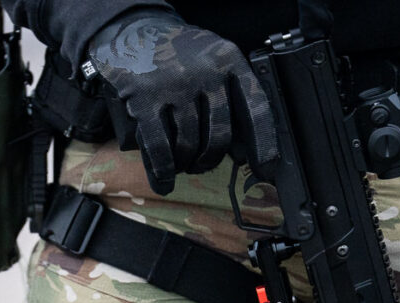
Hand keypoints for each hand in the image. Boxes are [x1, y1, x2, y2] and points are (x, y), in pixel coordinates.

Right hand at [87, 11, 278, 194]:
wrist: (134, 28)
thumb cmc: (180, 54)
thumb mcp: (212, 60)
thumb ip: (229, 96)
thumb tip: (243, 152)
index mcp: (229, 60)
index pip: (257, 108)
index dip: (265, 143)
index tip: (265, 169)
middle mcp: (206, 71)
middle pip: (219, 136)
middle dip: (210, 160)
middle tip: (201, 165)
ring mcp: (174, 84)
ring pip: (189, 144)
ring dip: (185, 163)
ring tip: (181, 163)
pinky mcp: (144, 97)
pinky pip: (160, 145)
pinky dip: (163, 168)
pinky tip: (165, 177)